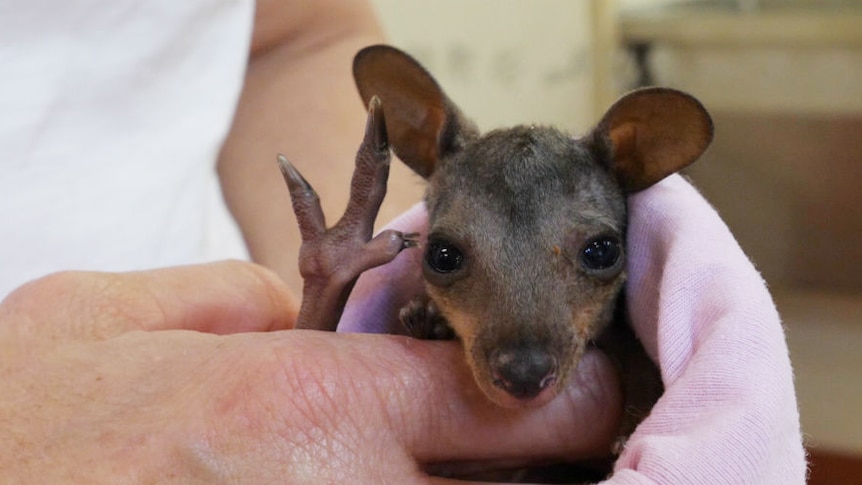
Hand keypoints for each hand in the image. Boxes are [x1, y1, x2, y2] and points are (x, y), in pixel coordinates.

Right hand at [0, 261, 620, 482]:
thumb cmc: (23, 413)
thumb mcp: (115, 314)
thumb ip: (236, 300)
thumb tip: (302, 308)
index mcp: (303, 401)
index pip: (493, 403)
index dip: (571, 402)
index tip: (597, 397)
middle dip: (552, 472)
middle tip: (564, 452)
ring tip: (505, 473)